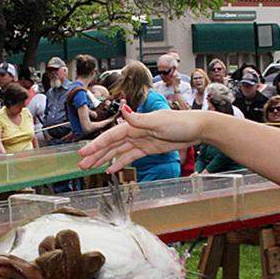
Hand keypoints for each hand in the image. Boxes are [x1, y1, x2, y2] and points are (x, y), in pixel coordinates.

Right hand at [77, 106, 208, 171]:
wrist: (197, 129)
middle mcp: (135, 132)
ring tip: (91, 167)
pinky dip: (119, 162)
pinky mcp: (149, 148)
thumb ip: (139, 119)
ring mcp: (141, 140)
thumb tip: (123, 110)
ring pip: (118, 151)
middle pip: (111, 145)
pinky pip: (130, 156)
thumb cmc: (181, 122)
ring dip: (104, 159)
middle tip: (81, 165)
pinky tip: (110, 169)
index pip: (111, 137)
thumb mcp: (159, 121)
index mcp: (135, 125)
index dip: (96, 145)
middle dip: (95, 155)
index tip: (83, 153)